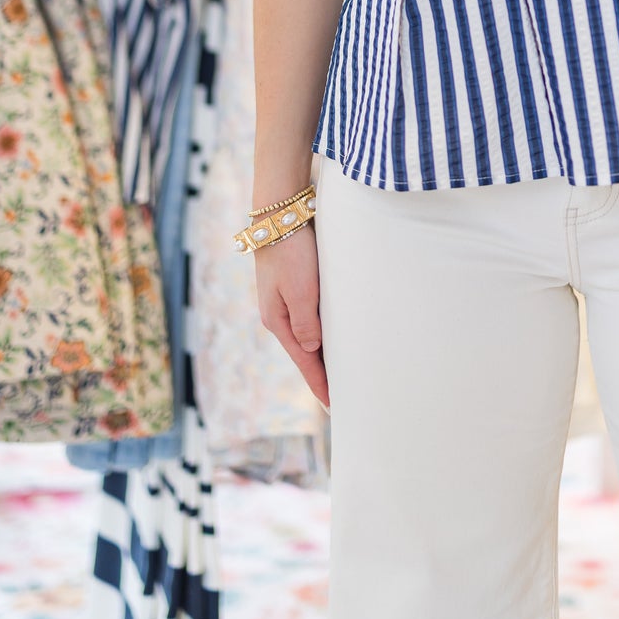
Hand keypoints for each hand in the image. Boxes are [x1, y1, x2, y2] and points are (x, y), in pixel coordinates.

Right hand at [254, 225, 328, 408]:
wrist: (277, 214)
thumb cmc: (291, 250)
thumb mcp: (300, 289)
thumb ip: (307, 322)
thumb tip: (313, 349)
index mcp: (278, 320)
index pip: (304, 361)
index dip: (320, 383)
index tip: (334, 405)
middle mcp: (279, 314)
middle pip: (305, 350)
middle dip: (321, 372)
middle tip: (341, 394)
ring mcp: (284, 299)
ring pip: (308, 333)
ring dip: (322, 351)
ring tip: (339, 369)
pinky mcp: (293, 284)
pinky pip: (310, 315)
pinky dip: (321, 330)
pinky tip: (330, 333)